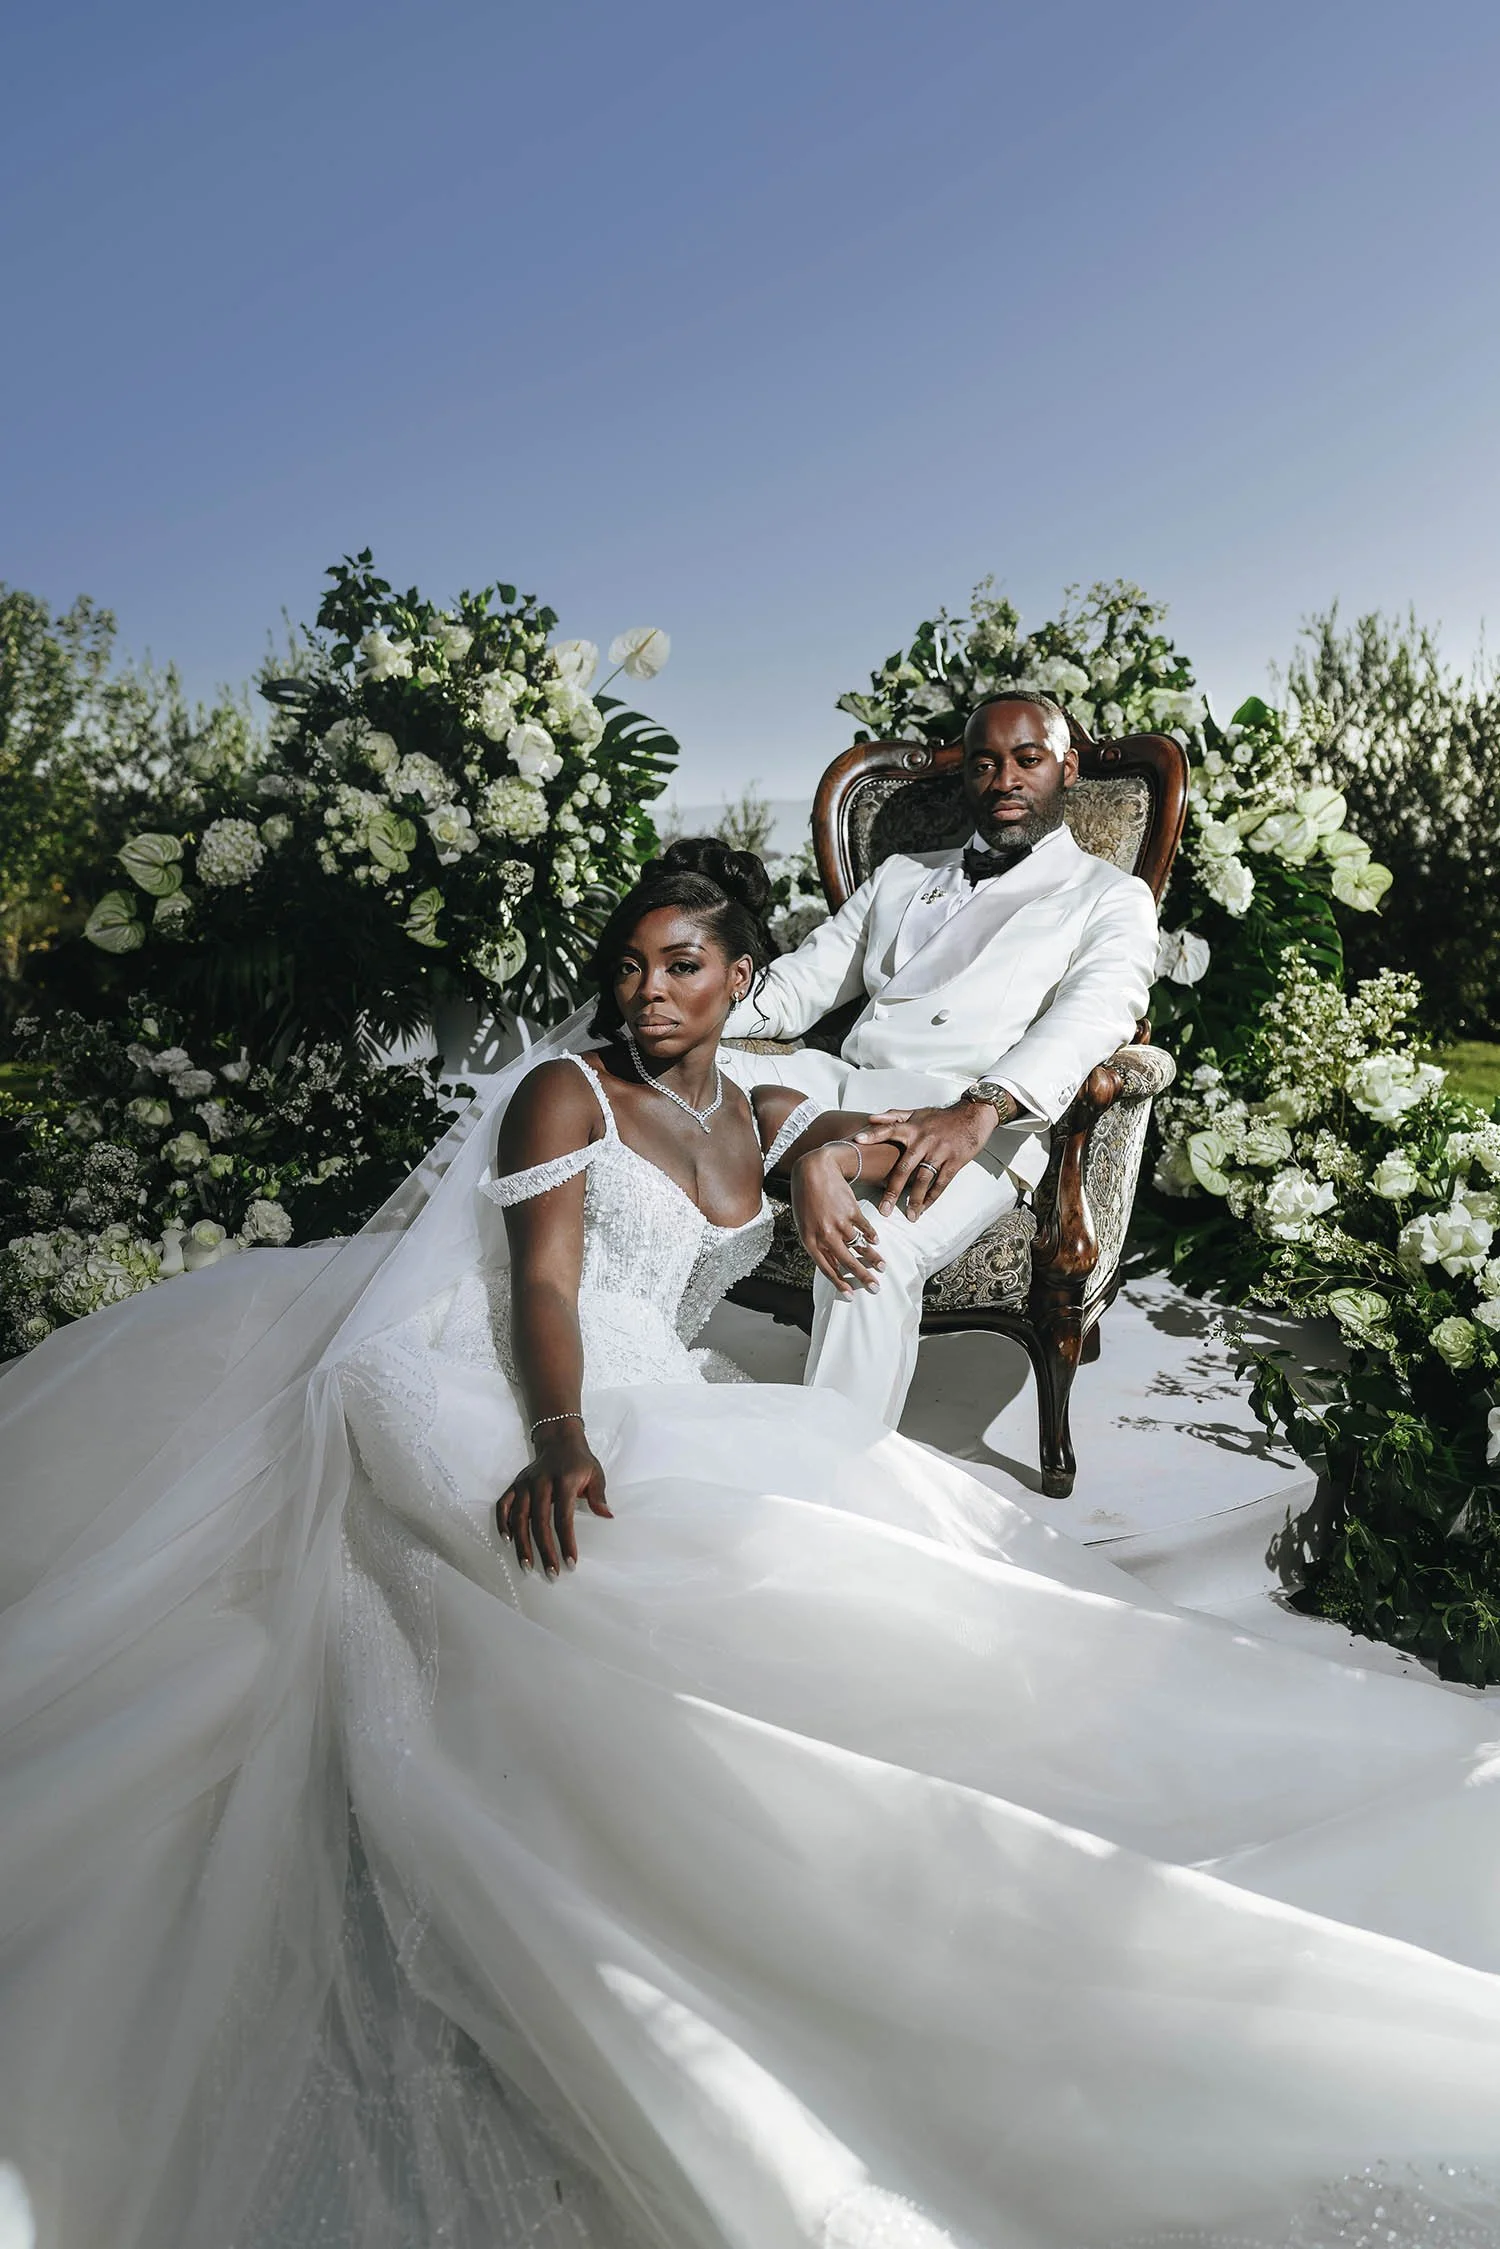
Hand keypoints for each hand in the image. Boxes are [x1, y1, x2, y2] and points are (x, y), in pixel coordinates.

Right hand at [499, 1422, 610, 1577]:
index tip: (571, 1563)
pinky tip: (507, 1541)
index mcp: (563, 1481)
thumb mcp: (595, 1474)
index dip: (566, 1541)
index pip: (563, 1516)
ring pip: (519, 1517)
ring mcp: (525, 1484)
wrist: (559, 1440)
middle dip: (544, 1550)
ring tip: (527, 1566)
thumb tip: (607, 1516)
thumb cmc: (580, 1462)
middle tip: (551, 1573)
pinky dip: (503, 1523)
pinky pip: (504, 1505)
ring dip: (522, 1544)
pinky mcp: (515, 1485)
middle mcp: (540, 1482)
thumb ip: (599, 1496)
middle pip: (539, 1522)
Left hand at [789, 1146, 884, 1296]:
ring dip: (873, 1257)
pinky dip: (871, 1236)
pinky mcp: (852, 1211)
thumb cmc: (806, 1199)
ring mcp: (840, 1223)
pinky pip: (865, 1229)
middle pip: (847, 1261)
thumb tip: (835, 1262)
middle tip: (875, 1287)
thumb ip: (818, 1243)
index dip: (840, 1282)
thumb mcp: (805, 1224)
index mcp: (810, 1240)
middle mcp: (825, 1234)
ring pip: (860, 1246)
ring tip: (882, 1267)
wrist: (814, 1172)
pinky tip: (875, 1241)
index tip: (851, 1294)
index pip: (827, 1268)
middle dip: (863, 1276)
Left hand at [857, 1101, 998, 1219]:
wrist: (972, 1116)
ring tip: (909, 1217)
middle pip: (904, 1168)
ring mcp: (939, 1152)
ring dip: (916, 1200)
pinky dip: (933, 1197)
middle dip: (893, 1190)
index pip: (889, 1130)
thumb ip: (893, 1116)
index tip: (857, 1142)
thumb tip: (870, 1118)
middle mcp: (924, 1140)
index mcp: (913, 1128)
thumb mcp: (917, 1113)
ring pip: (924, 1180)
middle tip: (883, 1210)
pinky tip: (924, 1209)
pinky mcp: (954, 1161)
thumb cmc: (940, 1117)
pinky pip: (942, 1183)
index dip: (873, 1135)